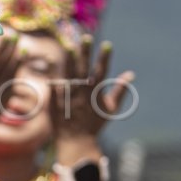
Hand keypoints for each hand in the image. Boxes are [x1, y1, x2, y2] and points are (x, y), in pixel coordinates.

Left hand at [51, 36, 134, 160]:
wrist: (76, 142)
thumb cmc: (94, 124)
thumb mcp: (110, 109)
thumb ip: (120, 90)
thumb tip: (131, 74)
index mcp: (96, 94)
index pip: (102, 72)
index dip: (105, 58)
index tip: (107, 44)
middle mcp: (82, 94)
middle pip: (84, 69)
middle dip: (86, 53)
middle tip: (86, 38)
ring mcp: (68, 97)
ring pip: (68, 74)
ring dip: (68, 59)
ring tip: (68, 45)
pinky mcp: (56, 101)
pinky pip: (53, 85)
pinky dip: (52, 74)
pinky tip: (49, 60)